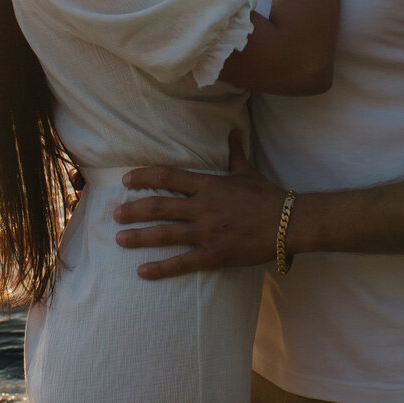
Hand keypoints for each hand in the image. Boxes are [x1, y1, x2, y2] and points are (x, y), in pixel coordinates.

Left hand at [112, 130, 285, 280]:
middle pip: (159, 206)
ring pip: (165, 234)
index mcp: (209, 186)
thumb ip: (235, 152)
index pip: (168, 177)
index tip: (126, 180)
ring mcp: (207, 232)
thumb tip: (234, 131)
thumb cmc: (267, 196)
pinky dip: (160, 268)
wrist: (288, 223)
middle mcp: (203, 207)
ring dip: (139, 236)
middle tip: (115, 214)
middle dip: (133, 210)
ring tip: (119, 239)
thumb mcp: (248, 171)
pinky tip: (142, 271)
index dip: (144, 177)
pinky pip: (182, 262)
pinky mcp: (214, 254)